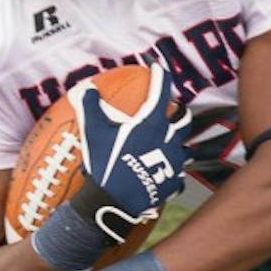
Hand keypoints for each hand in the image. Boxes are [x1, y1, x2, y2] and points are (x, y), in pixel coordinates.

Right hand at [69, 63, 189, 242]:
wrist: (113, 203)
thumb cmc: (104, 164)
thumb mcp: (93, 133)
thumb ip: (91, 107)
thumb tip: (86, 87)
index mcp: (152, 123)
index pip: (161, 90)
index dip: (160, 75)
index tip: (158, 67)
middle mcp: (170, 138)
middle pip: (183, 118)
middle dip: (178, 112)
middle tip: (170, 111)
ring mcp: (175, 161)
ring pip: (184, 146)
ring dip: (177, 143)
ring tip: (168, 144)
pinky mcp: (174, 182)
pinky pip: (178, 173)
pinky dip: (171, 171)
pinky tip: (162, 173)